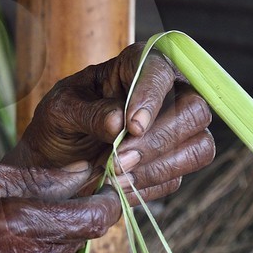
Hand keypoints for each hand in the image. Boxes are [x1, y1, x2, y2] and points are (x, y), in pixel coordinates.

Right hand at [0, 155, 121, 252]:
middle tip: (52, 188)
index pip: (95, 217)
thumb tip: (78, 173)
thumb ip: (31, 177)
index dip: (107, 196)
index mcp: (17, 231)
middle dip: (75, 212)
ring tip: (12, 215)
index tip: (103, 180)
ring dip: (52, 235)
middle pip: (82, 237)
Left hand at [6, 43, 214, 202]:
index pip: (161, 70)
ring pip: (198, 147)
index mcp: (135, 65)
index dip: (152, 97)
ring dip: (157, 167)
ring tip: (115, 177)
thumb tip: (118, 122)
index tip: (132, 126)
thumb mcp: (60, 111)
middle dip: (158, 140)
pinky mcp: (174, 162)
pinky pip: (178, 177)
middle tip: (120, 159)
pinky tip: (118, 187)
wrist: (53, 161)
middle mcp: (167, 92)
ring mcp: (177, 129)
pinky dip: (147, 187)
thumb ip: (89, 113)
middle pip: (194, 110)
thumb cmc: (59, 123)